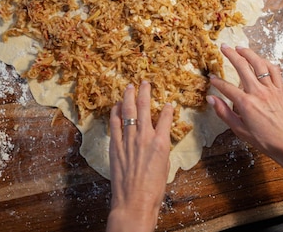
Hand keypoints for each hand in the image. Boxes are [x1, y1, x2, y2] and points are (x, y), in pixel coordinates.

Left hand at [106, 81, 173, 231]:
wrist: (134, 202)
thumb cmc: (153, 189)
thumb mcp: (165, 166)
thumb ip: (161, 149)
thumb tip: (158, 141)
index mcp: (160, 143)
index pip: (165, 117)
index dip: (167, 108)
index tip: (168, 103)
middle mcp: (144, 137)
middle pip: (144, 107)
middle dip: (144, 92)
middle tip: (144, 82)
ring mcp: (128, 140)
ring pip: (127, 111)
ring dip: (128, 97)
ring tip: (129, 87)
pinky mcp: (115, 145)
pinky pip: (114, 124)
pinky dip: (115, 113)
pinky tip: (115, 106)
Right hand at [206, 45, 282, 170]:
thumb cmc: (267, 141)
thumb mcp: (240, 130)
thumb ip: (224, 113)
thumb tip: (211, 99)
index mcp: (246, 103)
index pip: (226, 87)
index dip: (217, 82)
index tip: (211, 78)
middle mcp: (259, 92)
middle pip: (242, 67)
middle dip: (231, 55)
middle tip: (224, 47)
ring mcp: (272, 89)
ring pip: (259, 64)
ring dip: (248, 53)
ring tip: (240, 47)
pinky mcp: (282, 90)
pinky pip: (274, 70)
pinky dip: (266, 63)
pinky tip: (260, 60)